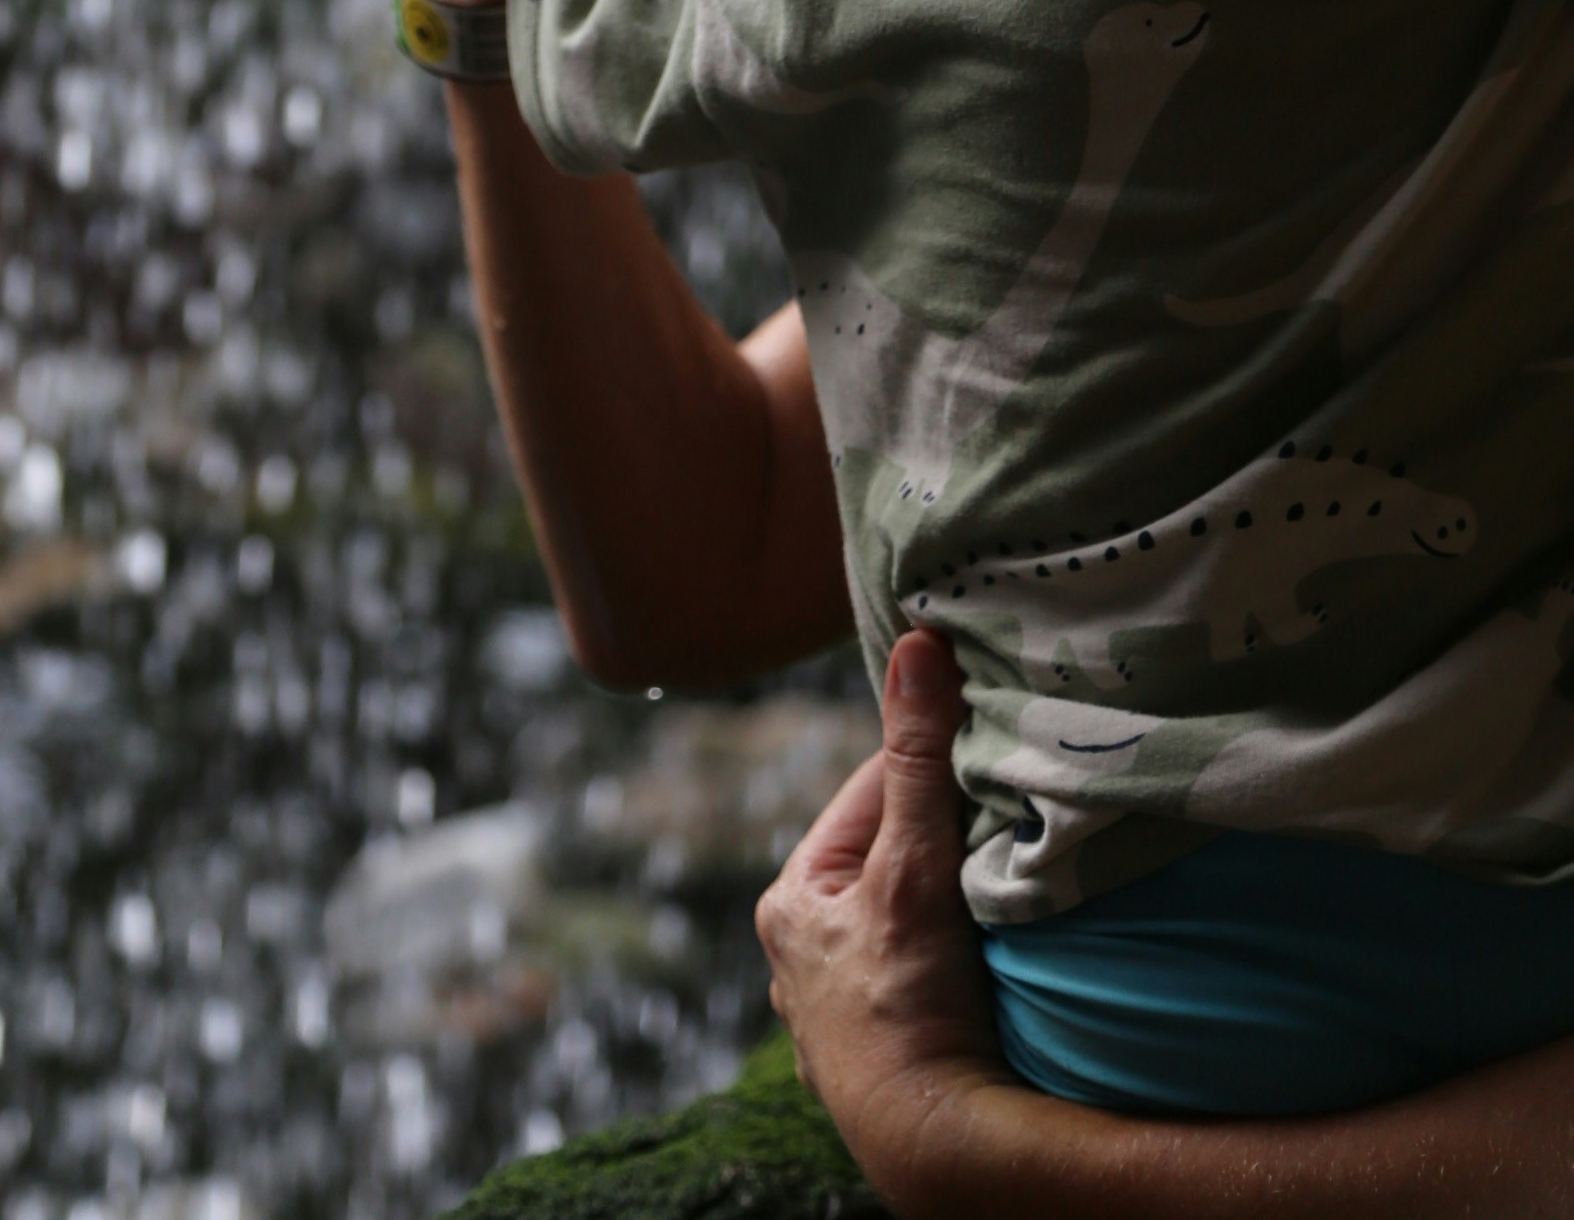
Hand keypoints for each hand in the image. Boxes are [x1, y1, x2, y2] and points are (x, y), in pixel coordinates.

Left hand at [756, 632, 1006, 1215]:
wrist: (936, 1149)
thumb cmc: (908, 1006)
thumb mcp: (911, 870)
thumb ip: (919, 762)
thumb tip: (916, 644)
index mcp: (790, 902)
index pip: (869, 797)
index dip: (929, 768)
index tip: (984, 747)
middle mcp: (803, 957)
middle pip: (890, 859)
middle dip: (942, 837)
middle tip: (1003, 812)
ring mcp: (845, 1012)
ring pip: (909, 919)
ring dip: (955, 899)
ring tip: (1002, 880)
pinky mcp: (888, 1054)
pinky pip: (926, 978)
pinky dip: (957, 960)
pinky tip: (989, 956)